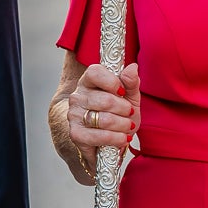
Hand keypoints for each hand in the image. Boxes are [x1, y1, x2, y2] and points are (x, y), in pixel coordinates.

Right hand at [54, 63, 140, 183]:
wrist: (106, 137)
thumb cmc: (118, 113)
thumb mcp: (129, 96)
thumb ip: (131, 82)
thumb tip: (132, 68)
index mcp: (88, 81)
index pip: (94, 72)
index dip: (112, 82)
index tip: (123, 92)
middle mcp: (77, 96)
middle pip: (105, 100)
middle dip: (124, 109)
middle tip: (130, 113)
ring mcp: (74, 115)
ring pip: (104, 119)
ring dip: (123, 125)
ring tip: (128, 127)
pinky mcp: (76, 134)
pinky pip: (98, 136)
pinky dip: (115, 139)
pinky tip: (122, 139)